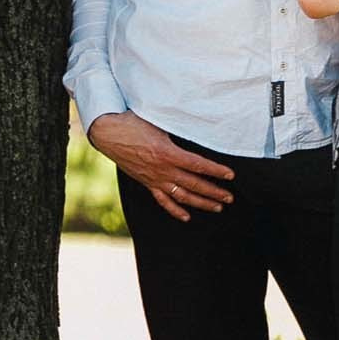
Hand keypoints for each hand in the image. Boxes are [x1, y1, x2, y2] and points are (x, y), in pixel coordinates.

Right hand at [87, 111, 233, 221]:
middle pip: (194, 184)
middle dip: (214, 192)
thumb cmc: (134, 123)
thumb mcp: (159, 122)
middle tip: (230, 197)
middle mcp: (162, 170)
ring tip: (218, 207)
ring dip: (201, 203)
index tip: (230, 175)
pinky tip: (187, 217)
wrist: (107, 133)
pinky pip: (162, 200)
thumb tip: (198, 126)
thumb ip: (179, 128)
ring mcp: (154, 178)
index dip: (216, 171)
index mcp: (168, 153)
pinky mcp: (146, 182)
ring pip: (181, 196)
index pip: (198, 165)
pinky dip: (175, 210)